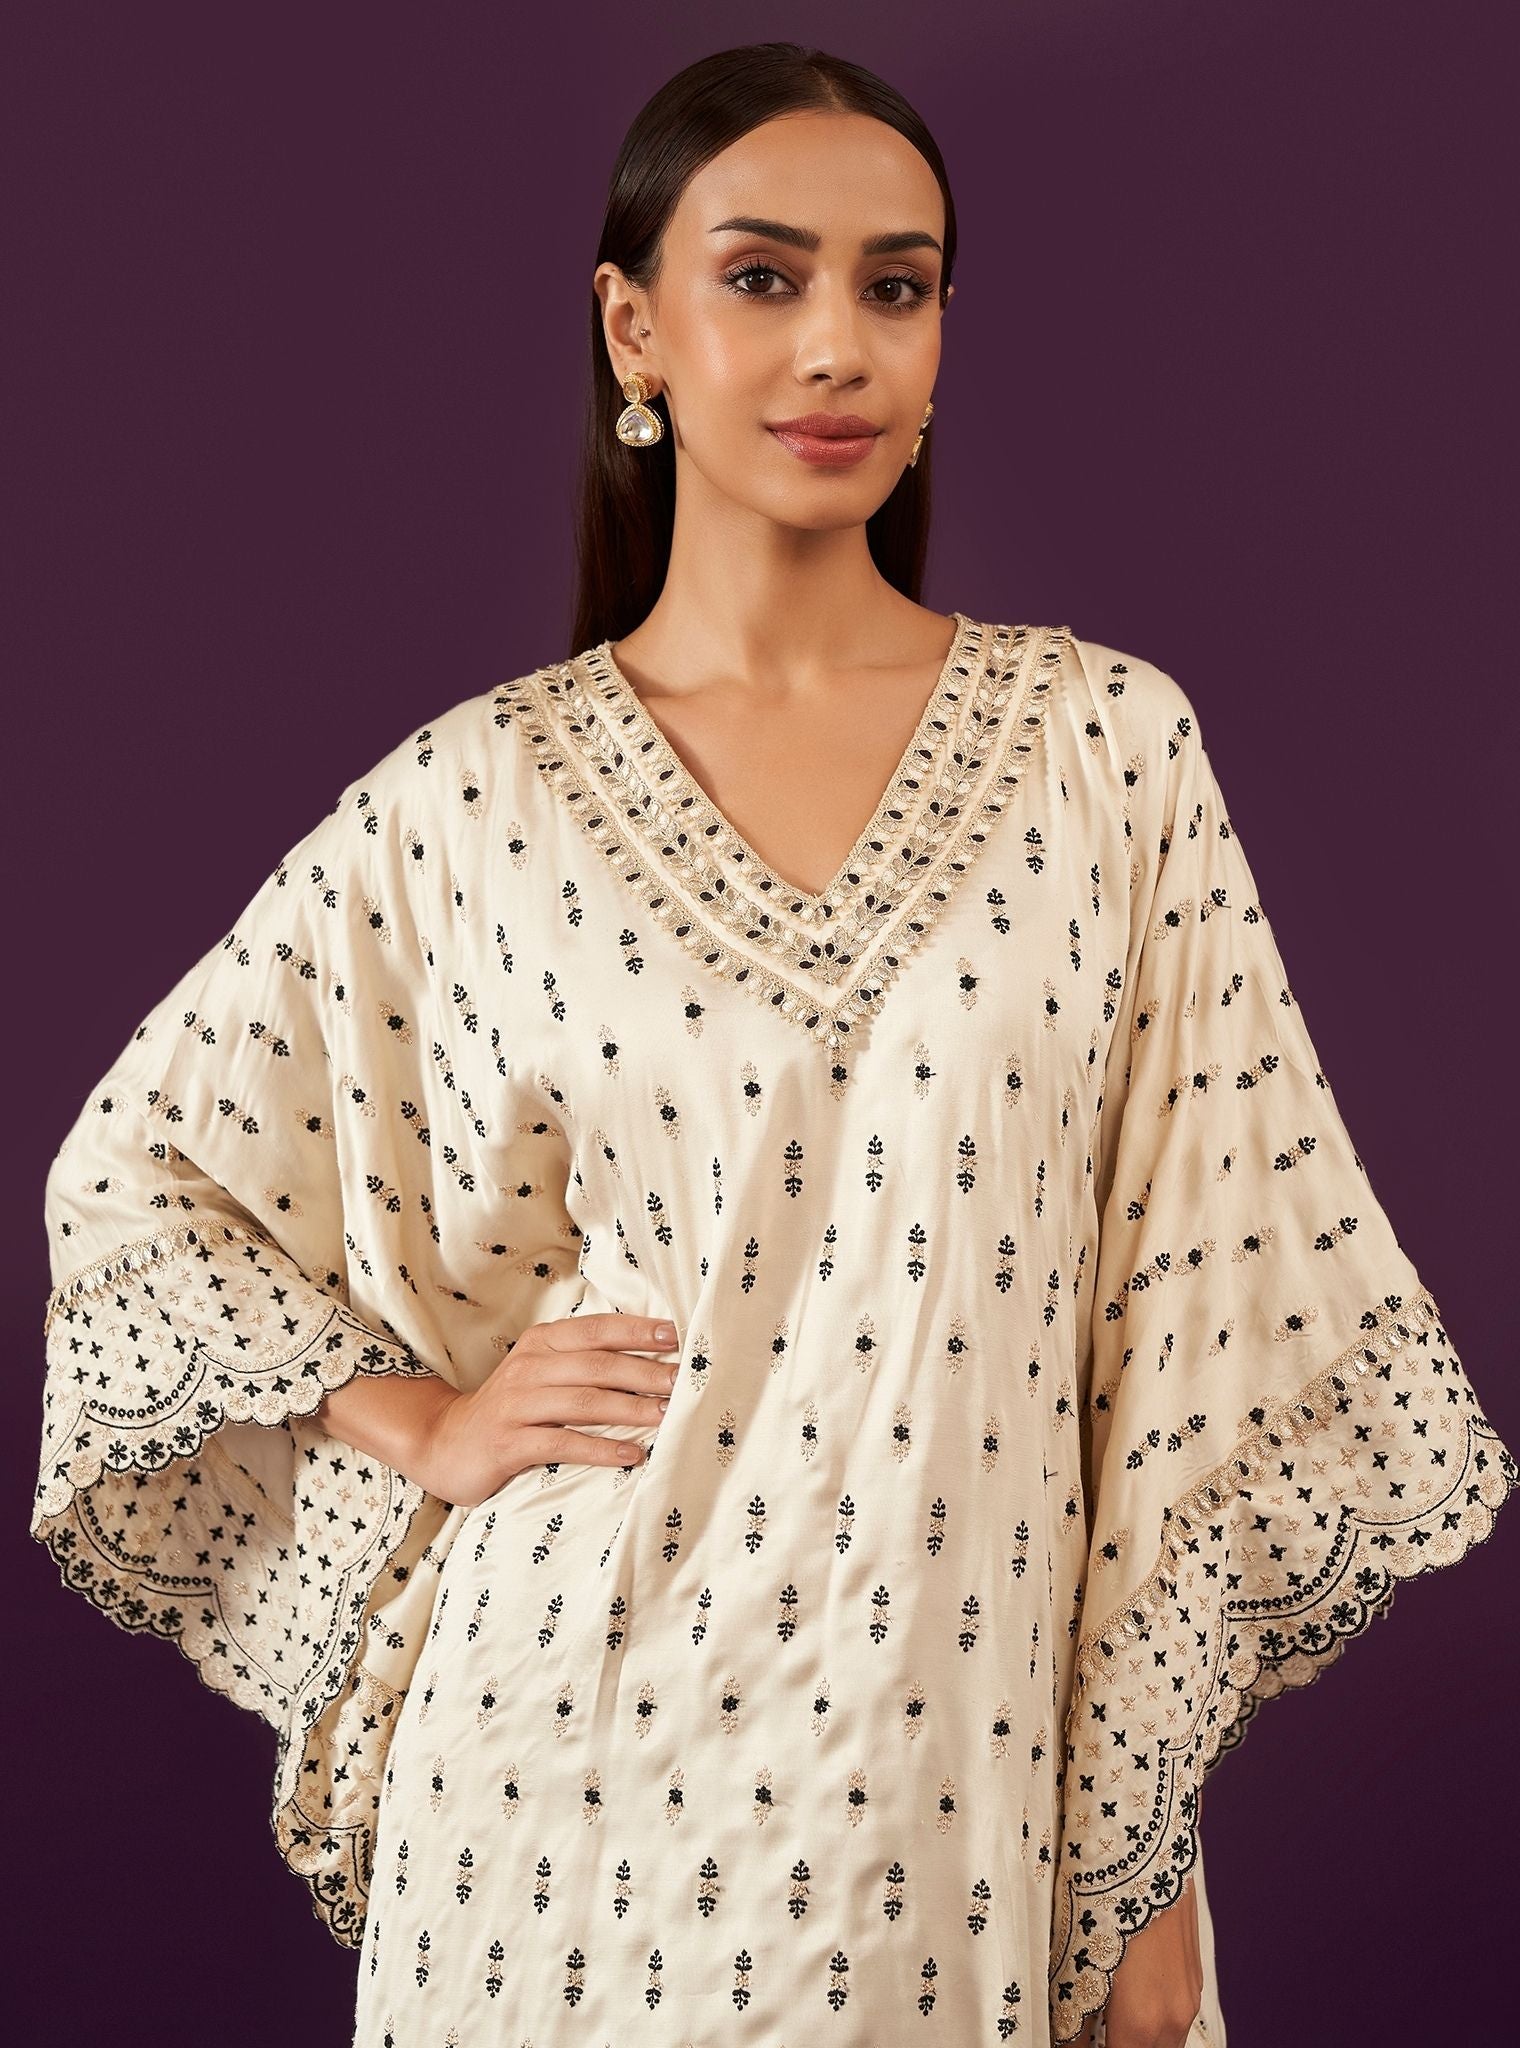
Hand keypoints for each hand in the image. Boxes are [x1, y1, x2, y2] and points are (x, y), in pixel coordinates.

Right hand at [408, 1311, 678, 1506]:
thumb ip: (583, 1362)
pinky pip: (563, 1443)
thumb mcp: (542, 1373)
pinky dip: (601, 1449)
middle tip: (683, 1382)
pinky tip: (631, 1454)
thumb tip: (650, 1360)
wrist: (444, 1442)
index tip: (676, 1338)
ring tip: (666, 1417)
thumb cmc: (511, 1408)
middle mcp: (530, 1367)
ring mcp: (517, 1405)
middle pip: (597, 1366)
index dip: (637, 1332)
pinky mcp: (509, 1442)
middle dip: (645, 1373)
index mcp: (542, 1343)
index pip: (597, 1330)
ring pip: (584, 1403)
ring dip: (630, 1409)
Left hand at [1071, 1873, 1203, 2047]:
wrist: (1143, 1840)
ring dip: (1137, 2040)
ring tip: (1104, 2023)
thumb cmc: (1102, 1892)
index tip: (1068, 2043)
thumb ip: (1074, 2014)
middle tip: (1085, 2035)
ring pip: (1165, 2045)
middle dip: (1115, 2046)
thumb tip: (1068, 2041)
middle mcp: (1174, 2017)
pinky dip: (1152, 2023)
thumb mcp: (1074, 1957)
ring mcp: (1190, 1995)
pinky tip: (1127, 2001)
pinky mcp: (1194, 1973)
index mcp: (1141, 2021)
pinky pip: (1174, 2018)